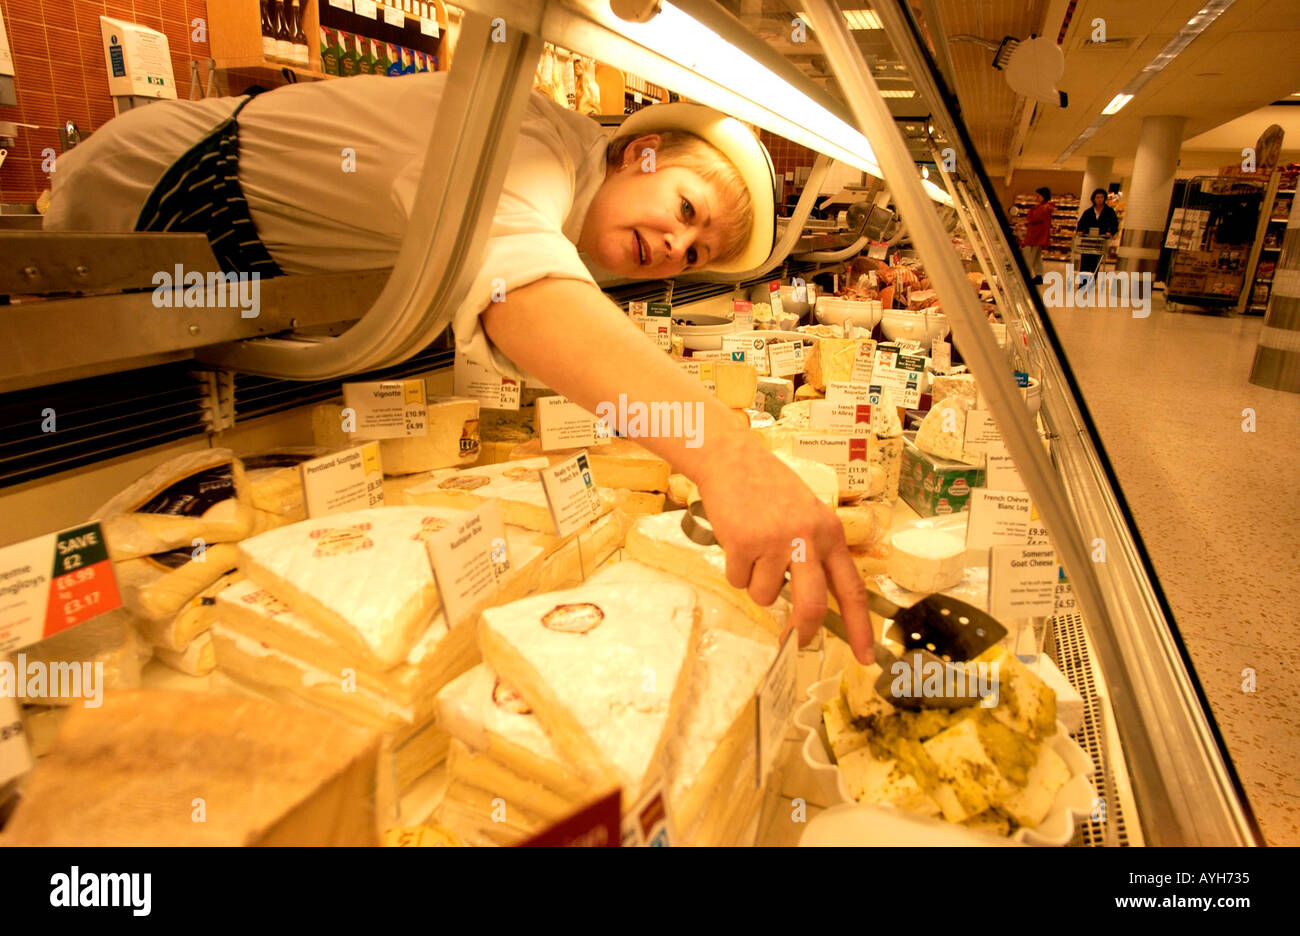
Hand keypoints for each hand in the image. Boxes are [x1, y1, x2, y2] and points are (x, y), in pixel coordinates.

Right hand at [694, 434, 873, 663]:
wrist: (732, 459)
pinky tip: (736, 541)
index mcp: (830, 534)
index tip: (866, 658)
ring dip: (755, 584)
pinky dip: (735, 570)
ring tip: (752, 552)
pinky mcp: (744, 543)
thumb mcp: (806, 516)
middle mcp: (808, 539)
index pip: (852, 589)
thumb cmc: (769, 489)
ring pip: (766, 596)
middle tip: (793, 640)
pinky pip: (738, 580)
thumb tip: (809, 603)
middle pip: (810, 606)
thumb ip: (814, 553)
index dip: (860, 627)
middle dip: (801, 631)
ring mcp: (775, 541)